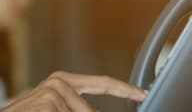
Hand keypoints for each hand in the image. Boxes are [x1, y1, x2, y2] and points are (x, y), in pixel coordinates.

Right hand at [0, 71, 146, 111]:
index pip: (98, 84)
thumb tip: (91, 109)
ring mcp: (53, 92)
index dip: (123, 88)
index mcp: (60, 83)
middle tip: (51, 111)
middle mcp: (57, 83)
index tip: (142, 93)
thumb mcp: (51, 110)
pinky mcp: (49, 102)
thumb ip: (73, 107)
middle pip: (88, 110)